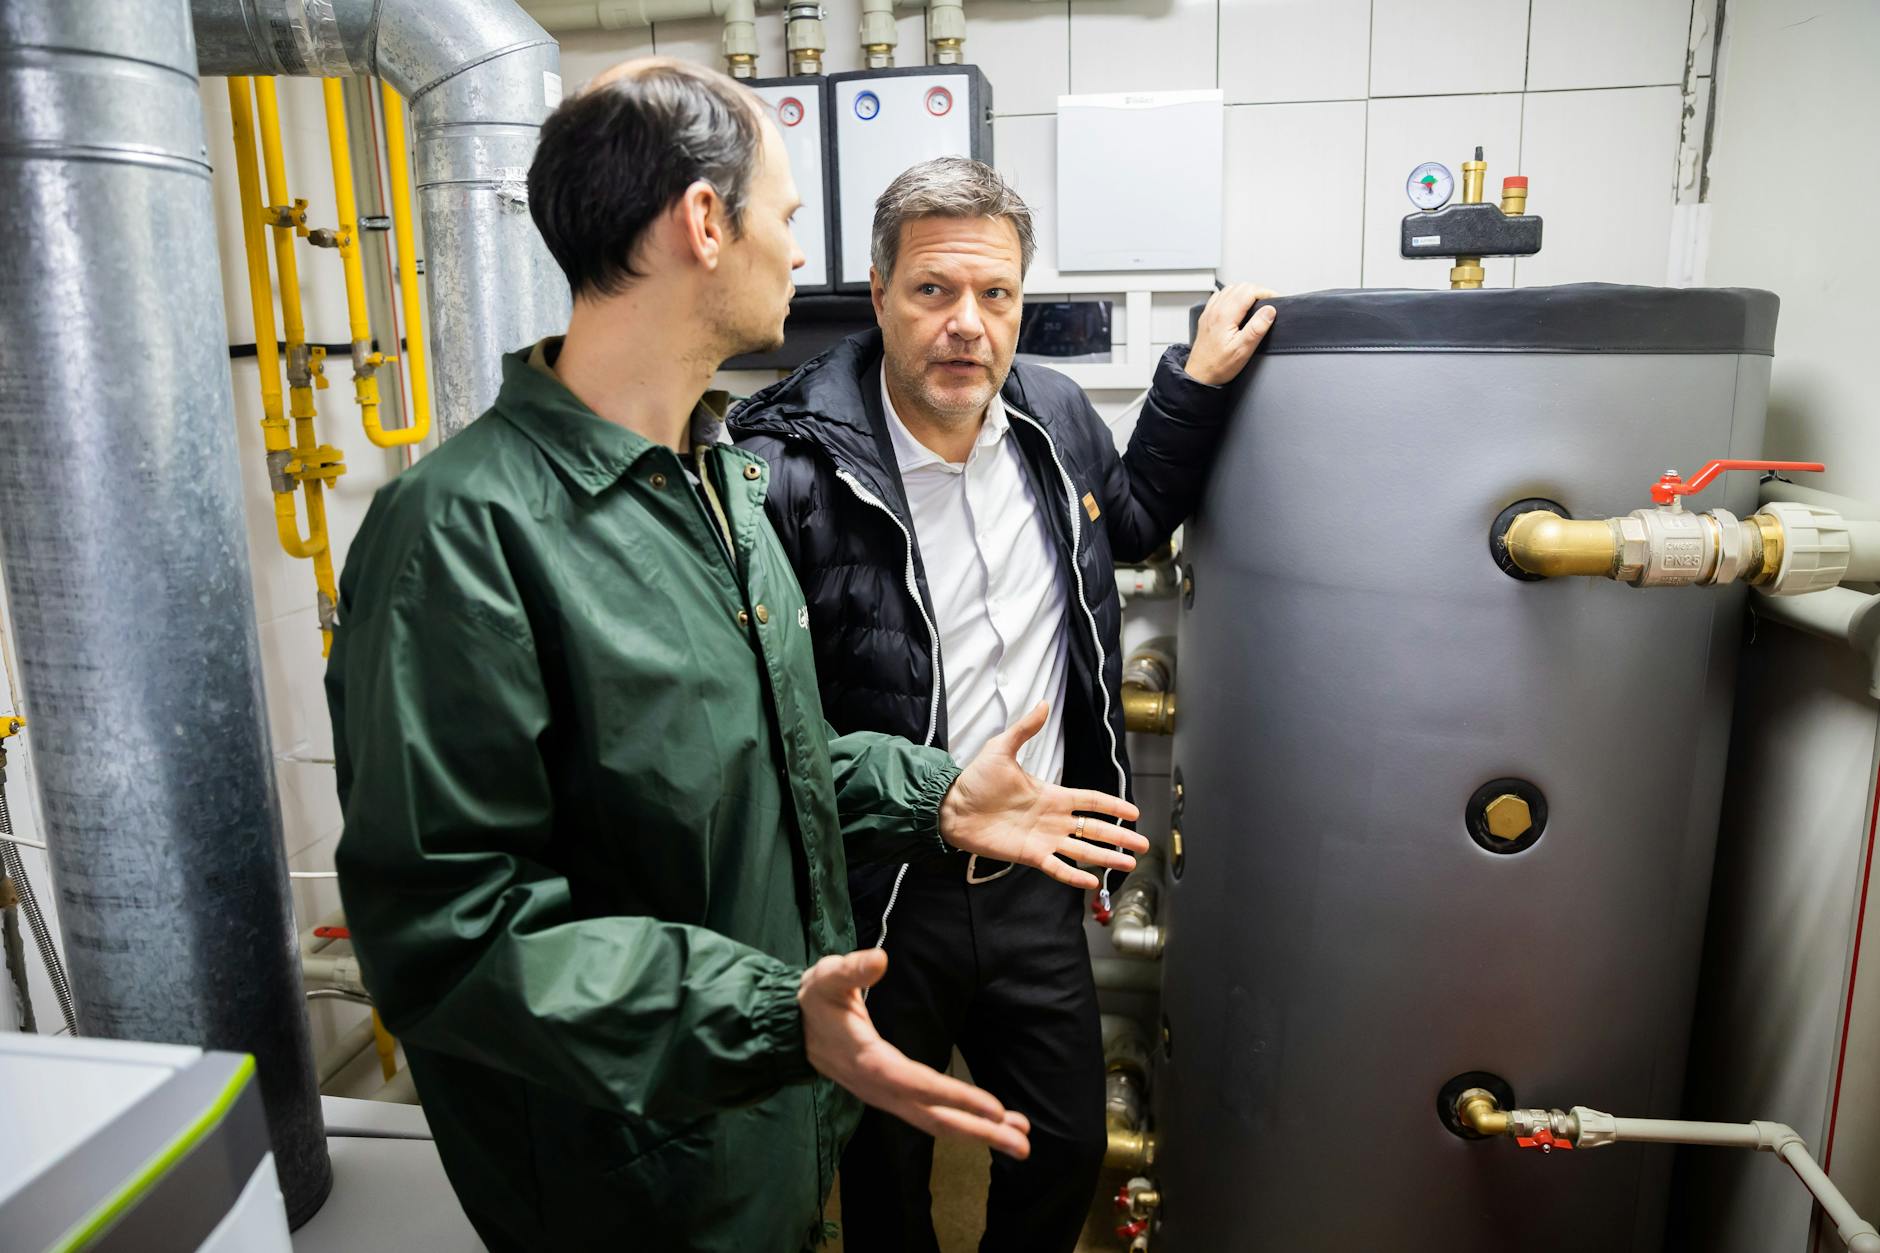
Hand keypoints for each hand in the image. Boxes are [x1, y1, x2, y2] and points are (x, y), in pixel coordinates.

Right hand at [799, 949, 1031, 1156]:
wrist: (793, 1030)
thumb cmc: (815, 1001)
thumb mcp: (828, 978)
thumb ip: (852, 969)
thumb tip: (880, 960)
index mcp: (869, 1062)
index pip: (918, 1084)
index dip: (956, 1096)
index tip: (994, 1108)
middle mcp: (881, 1089)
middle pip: (935, 1118)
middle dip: (980, 1132)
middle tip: (1023, 1145)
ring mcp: (887, 1098)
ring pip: (936, 1122)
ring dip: (979, 1132)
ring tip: (1020, 1139)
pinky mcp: (893, 1097)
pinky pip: (931, 1116)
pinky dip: (964, 1122)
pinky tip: (993, 1124)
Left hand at [938, 701, 1145, 890]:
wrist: (950, 806)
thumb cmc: (975, 780)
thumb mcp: (1001, 749)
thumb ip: (1025, 729)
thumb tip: (1043, 704)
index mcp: (1052, 795)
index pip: (1091, 800)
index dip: (1113, 806)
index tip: (1133, 812)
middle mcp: (1053, 819)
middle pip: (1095, 829)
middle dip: (1120, 837)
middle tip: (1144, 844)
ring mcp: (1043, 839)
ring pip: (1082, 850)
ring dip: (1106, 858)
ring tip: (1129, 864)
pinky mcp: (1029, 855)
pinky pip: (1057, 867)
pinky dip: (1074, 876)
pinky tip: (1093, 883)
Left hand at [1185, 282, 1279, 385]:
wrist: (1199, 375)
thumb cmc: (1218, 366)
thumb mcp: (1243, 350)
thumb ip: (1257, 328)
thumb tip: (1269, 311)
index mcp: (1225, 316)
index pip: (1249, 291)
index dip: (1266, 292)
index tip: (1275, 300)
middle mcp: (1215, 310)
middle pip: (1240, 287)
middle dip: (1257, 291)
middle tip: (1268, 302)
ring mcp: (1209, 312)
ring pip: (1230, 289)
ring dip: (1245, 292)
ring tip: (1256, 303)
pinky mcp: (1207, 317)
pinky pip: (1220, 297)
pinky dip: (1232, 296)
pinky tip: (1238, 306)